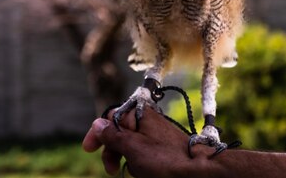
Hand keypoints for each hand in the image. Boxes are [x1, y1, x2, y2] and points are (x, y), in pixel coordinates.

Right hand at [82, 107, 215, 176]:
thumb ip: (112, 135)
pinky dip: (138, 163)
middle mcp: (147, 121)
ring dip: (126, 159)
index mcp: (139, 114)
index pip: (110, 116)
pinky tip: (144, 173)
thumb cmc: (165, 159)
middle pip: (118, 132)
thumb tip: (98, 123)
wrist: (197, 171)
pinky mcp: (162, 148)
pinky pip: (142, 153)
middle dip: (112, 150)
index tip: (89, 149)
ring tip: (135, 172)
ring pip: (130, 145)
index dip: (98, 132)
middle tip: (111, 168)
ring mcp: (155, 135)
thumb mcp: (132, 148)